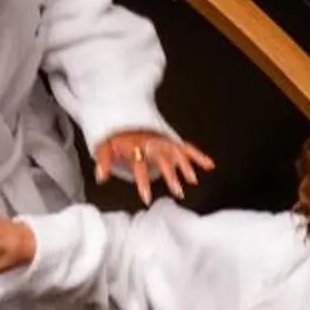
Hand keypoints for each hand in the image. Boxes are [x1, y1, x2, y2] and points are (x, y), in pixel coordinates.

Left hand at [91, 128, 214, 199]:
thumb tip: (100, 177)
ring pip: (177, 153)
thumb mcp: (103, 145)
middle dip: (171, 176)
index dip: (143, 183)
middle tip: (178, 192)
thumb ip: (103, 161)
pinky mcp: (171, 140)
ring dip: (186, 166)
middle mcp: (151, 143)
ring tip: (192, 180)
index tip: (147, 199)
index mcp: (135, 147)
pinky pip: (186, 147)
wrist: (123, 111)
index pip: (140, 166)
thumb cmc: (115, 135)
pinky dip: (198, 155)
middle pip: (163, 160)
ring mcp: (162, 141)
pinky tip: (209, 165)